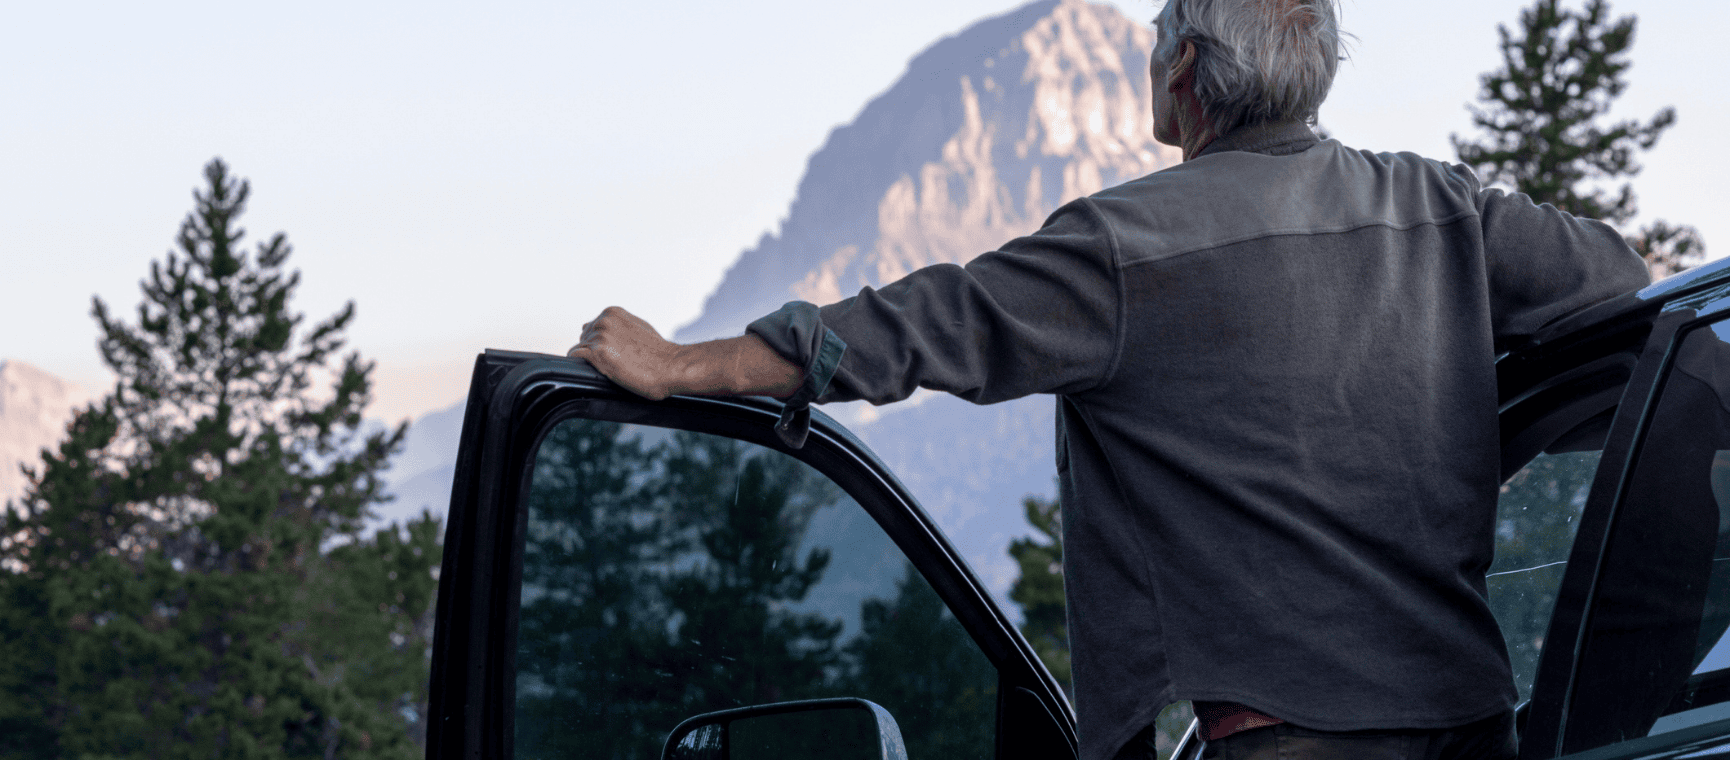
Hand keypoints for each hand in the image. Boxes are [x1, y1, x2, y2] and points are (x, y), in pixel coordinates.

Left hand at [567, 306, 681, 399]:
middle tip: (614, 362)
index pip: (591, 328)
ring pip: (579, 349)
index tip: (612, 353)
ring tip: (612, 367)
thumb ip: (618, 326)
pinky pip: (576, 357)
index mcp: (612, 313)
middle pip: (584, 338)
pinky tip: (599, 371)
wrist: (672, 366)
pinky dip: (583, 365)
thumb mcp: (638, 328)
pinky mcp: (598, 354)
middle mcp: (604, 321)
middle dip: (594, 351)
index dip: (599, 343)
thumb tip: (599, 328)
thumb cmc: (659, 352)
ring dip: (591, 360)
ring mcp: (600, 337)